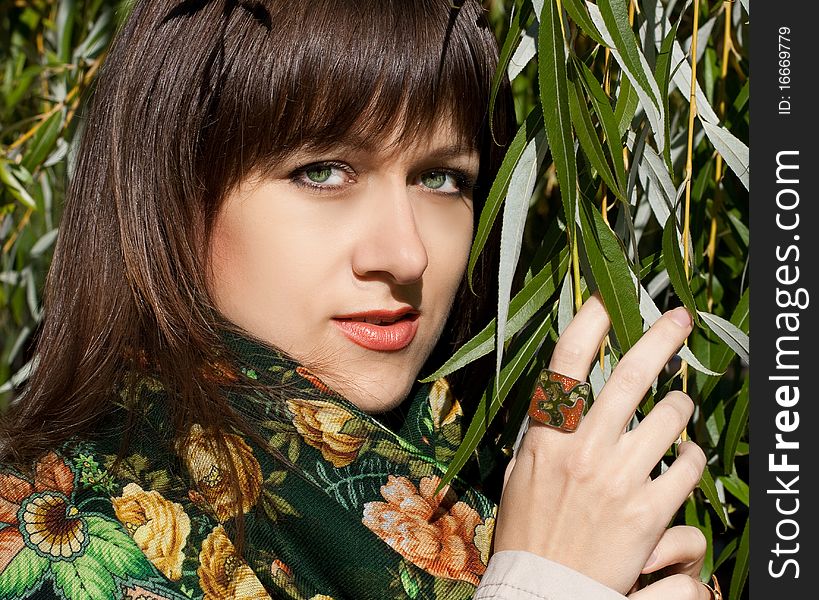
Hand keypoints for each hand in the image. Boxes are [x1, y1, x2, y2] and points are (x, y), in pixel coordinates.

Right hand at [493, 292, 706, 593]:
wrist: (545, 588)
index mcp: (547, 437)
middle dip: (660, 338)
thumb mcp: (521, 473)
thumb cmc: (529, 529)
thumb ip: (543, 434)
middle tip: (680, 318)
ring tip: (680, 404)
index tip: (609, 299)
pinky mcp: (649, 512)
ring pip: (669, 418)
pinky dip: (693, 457)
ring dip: (681, 404)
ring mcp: (619, 480)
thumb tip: (561, 399)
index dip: (590, 323)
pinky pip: (688, 467)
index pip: (568, 364)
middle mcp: (584, 450)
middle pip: (629, 376)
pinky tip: (685, 458)